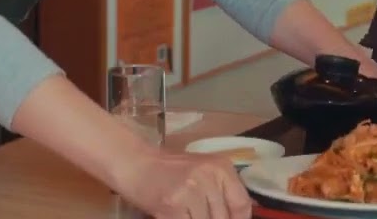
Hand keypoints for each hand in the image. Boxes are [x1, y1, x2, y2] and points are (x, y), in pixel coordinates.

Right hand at [113, 149, 252, 218]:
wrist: (135, 163)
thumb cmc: (169, 169)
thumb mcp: (203, 172)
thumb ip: (222, 191)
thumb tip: (239, 215)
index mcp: (221, 167)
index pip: (242, 204)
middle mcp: (209, 177)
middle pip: (223, 218)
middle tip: (197, 213)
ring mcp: (191, 191)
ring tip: (187, 213)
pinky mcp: (172, 205)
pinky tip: (175, 215)